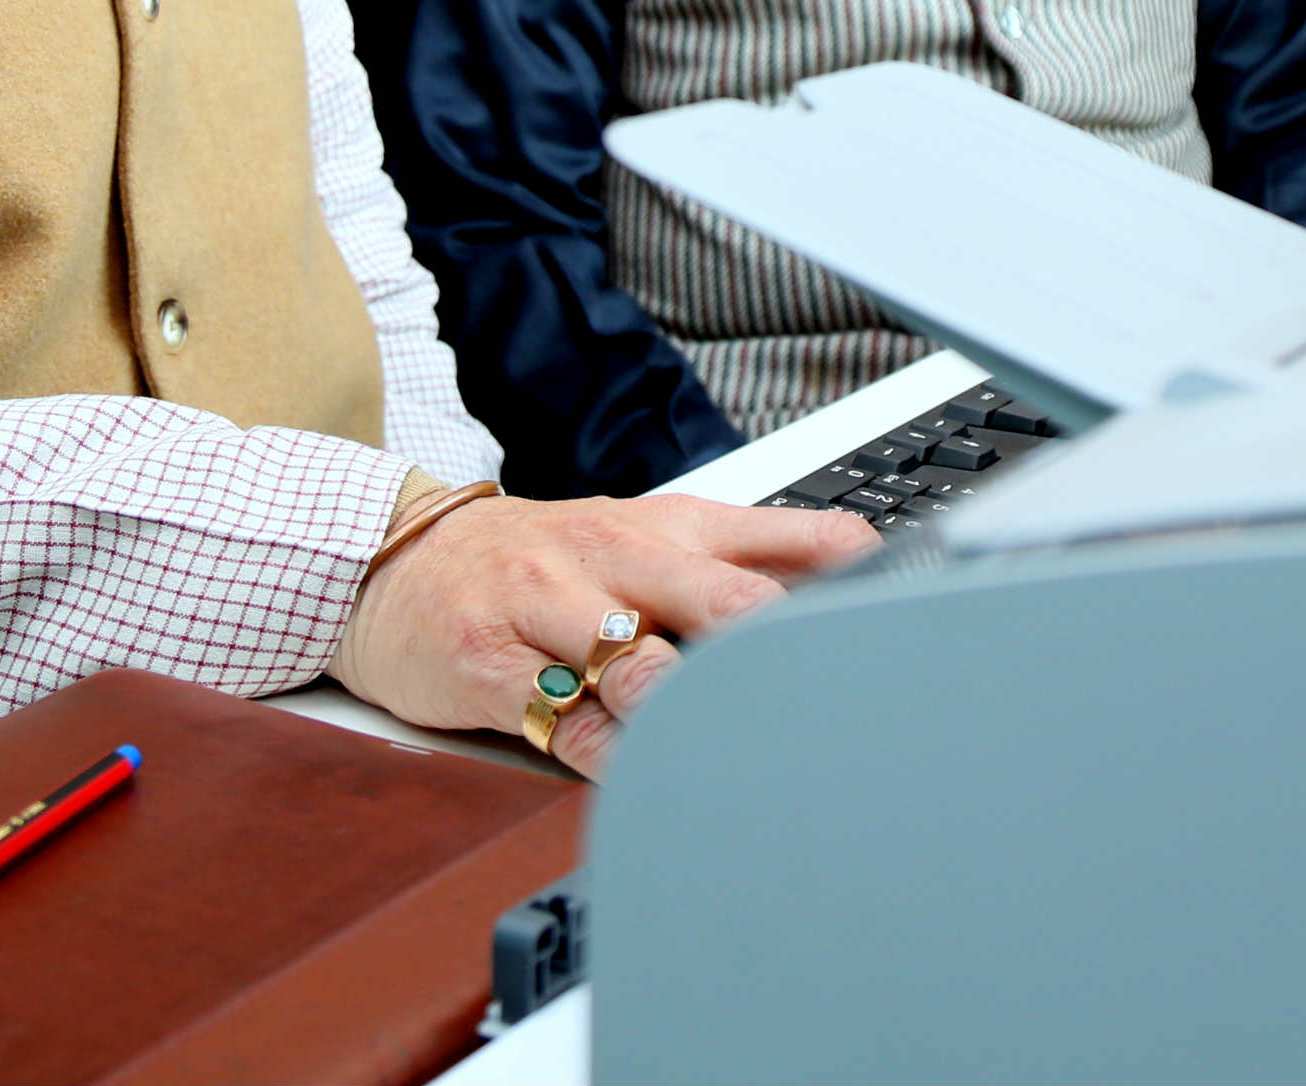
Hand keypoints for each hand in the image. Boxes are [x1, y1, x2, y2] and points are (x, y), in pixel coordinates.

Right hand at [327, 490, 871, 776]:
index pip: (792, 538)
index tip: (904, 631)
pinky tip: (642, 779)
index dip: (857, 584)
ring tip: (737, 753)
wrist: (401, 561)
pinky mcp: (491, 663)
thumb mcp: (648, 535)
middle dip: (782, 659)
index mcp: (673, 525)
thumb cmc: (542, 559)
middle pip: (727, 604)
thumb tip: (861, 586)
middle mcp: (618, 556)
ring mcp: (550, 606)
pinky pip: (568, 722)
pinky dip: (614, 759)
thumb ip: (747, 560)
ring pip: (644, 664)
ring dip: (694, 715)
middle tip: (832, 711)